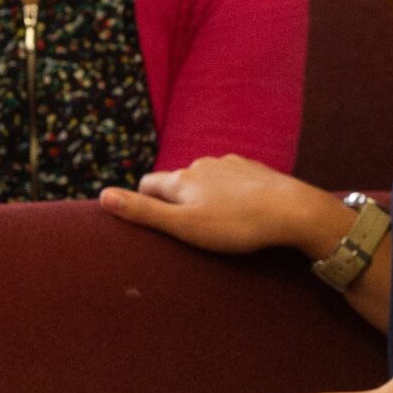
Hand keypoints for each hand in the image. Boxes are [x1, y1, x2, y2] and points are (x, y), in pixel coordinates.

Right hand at [99, 155, 320, 255]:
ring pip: (205, 180)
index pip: (147, 185)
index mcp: (181, 179)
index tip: (150, 222)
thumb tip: (103, 196)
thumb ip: (143, 212)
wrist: (290, 210)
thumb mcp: (183, 225)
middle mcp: (201, 165)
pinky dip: (229, 194)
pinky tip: (240, 211)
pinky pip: (230, 180)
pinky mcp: (252, 169)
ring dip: (203, 196)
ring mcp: (229, 164)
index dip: (143, 202)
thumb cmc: (235, 225)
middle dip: (175, 201)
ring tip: (216, 223)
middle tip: (184, 228)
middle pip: (176, 181)